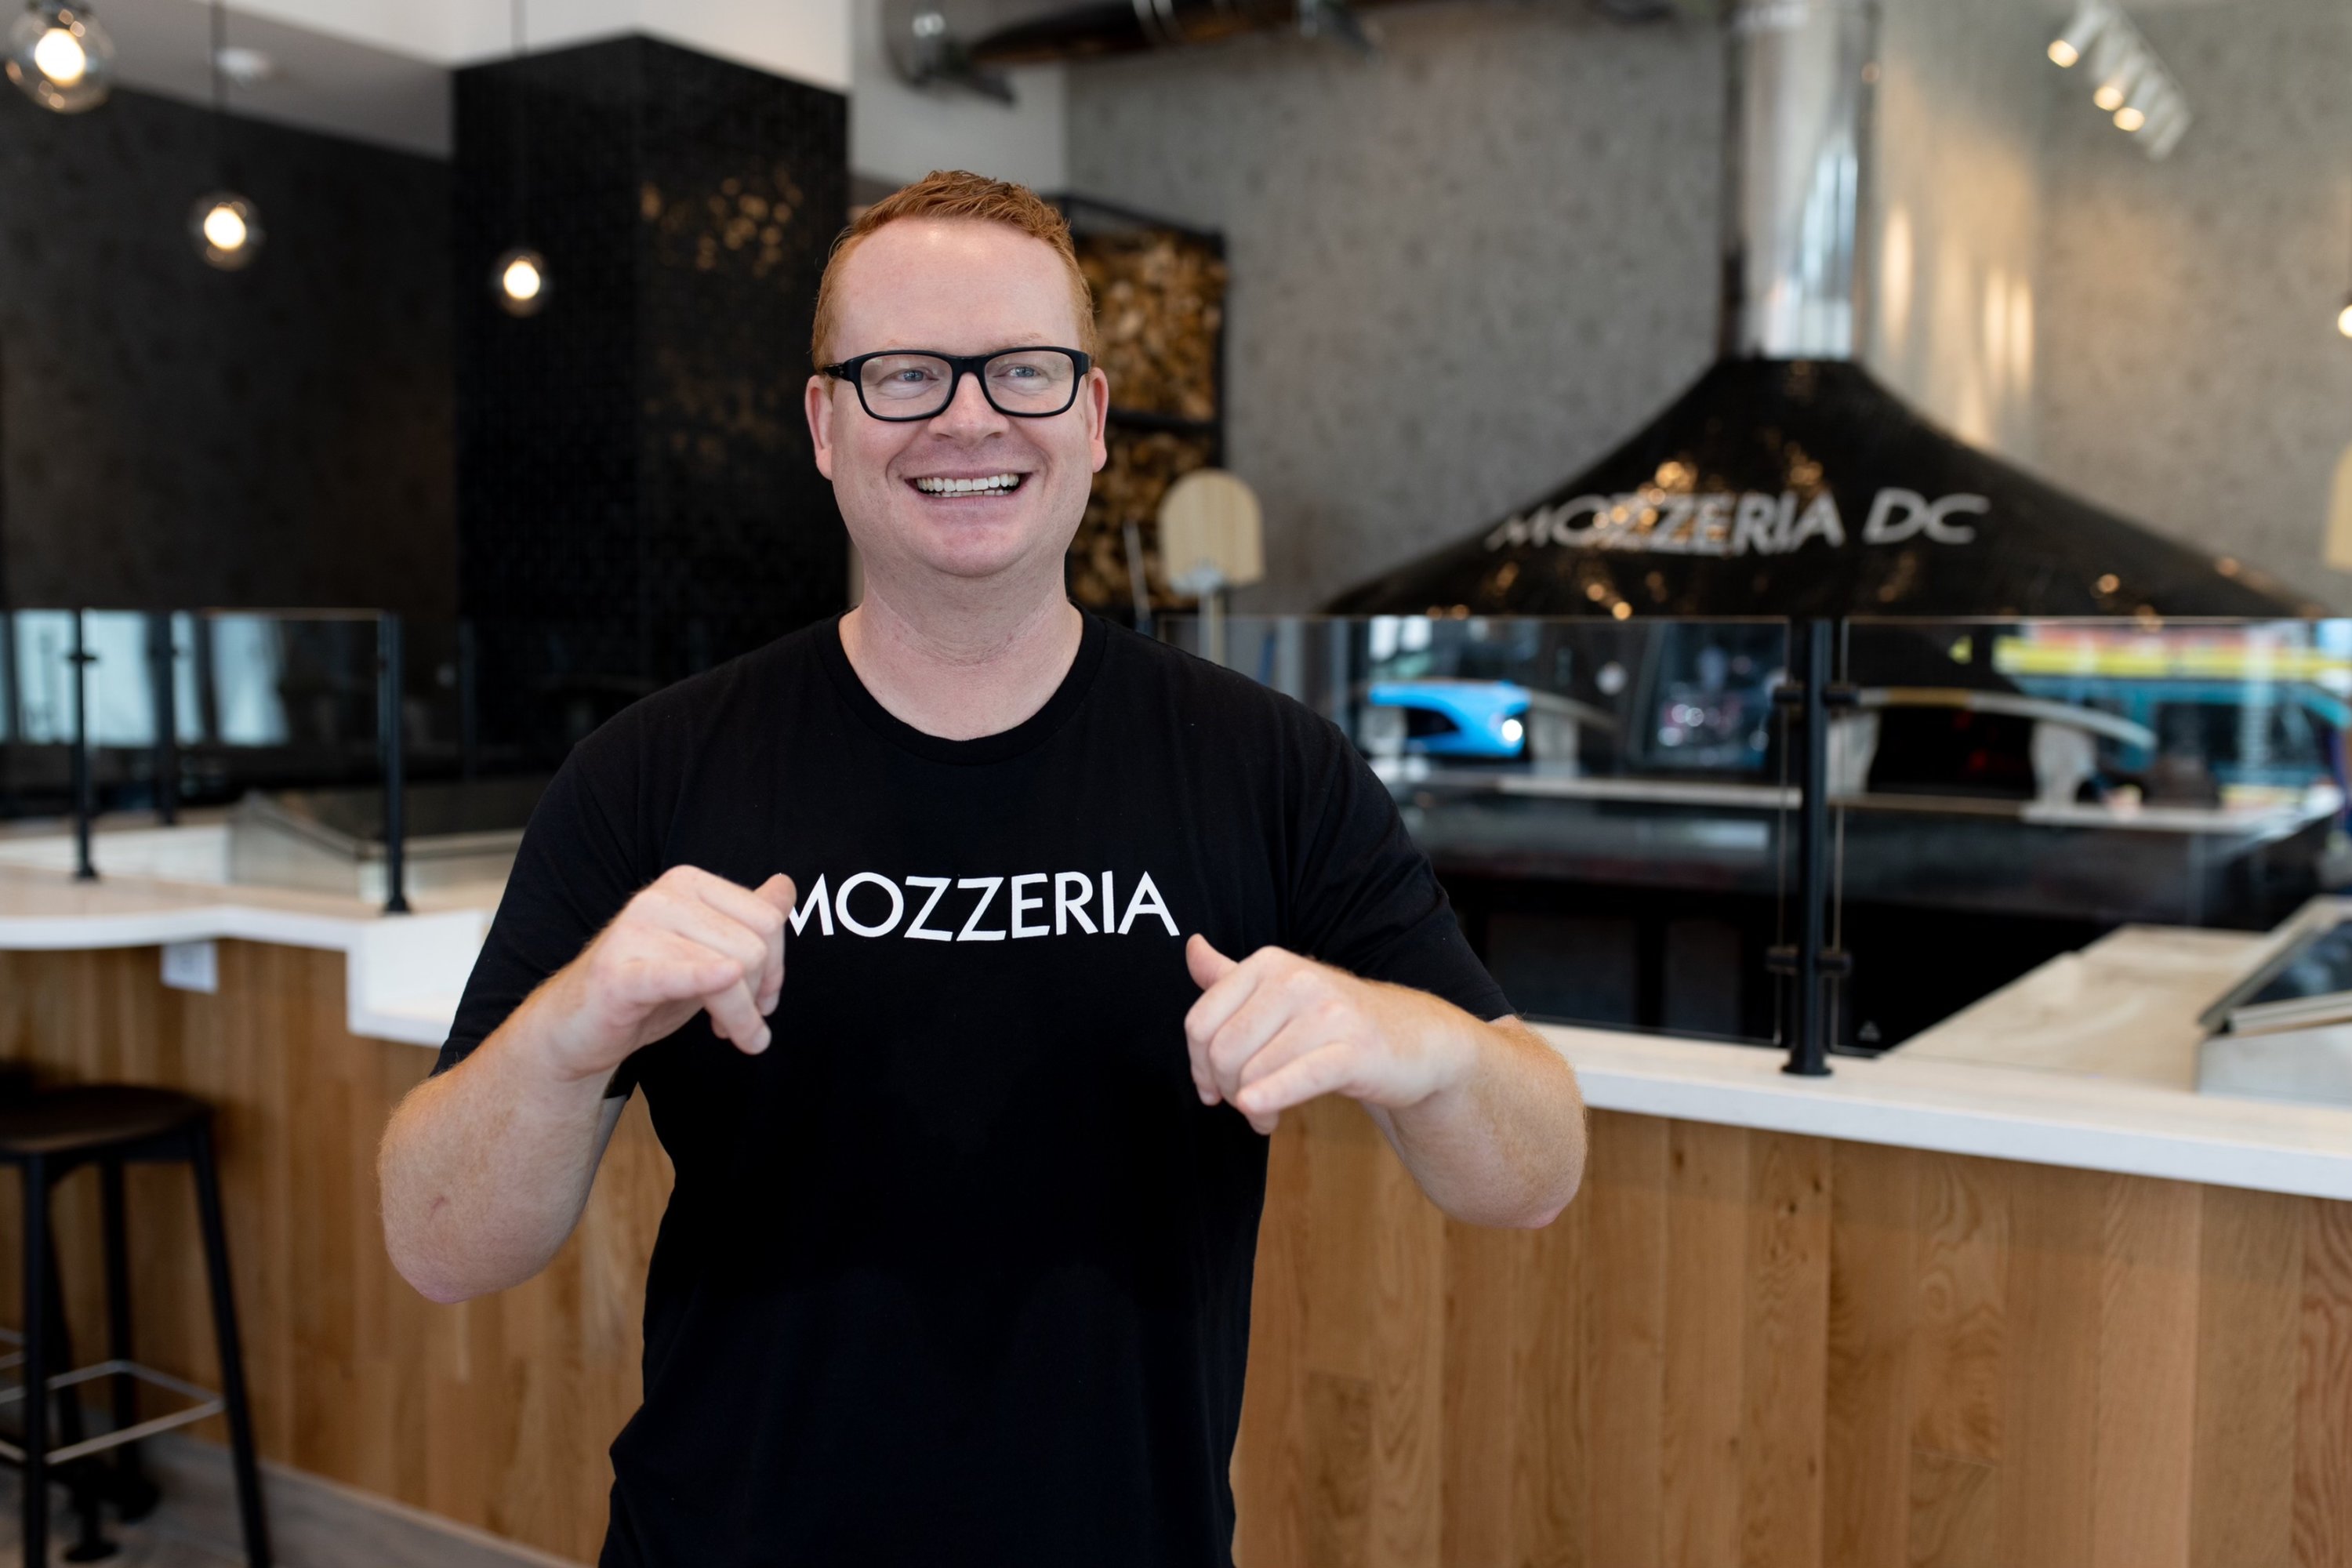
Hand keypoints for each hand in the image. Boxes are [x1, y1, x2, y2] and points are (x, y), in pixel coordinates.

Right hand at [534, 867, 796, 1083]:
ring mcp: (636, 931)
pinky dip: (704, 986)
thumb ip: (746, 918)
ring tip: (732, 1036)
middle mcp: (661, 898)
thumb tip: (785, 887)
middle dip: (758, 996)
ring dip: (740, 1018)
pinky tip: (721, 1021)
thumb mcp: (705, 948)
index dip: (777, 966)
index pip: (766, 918)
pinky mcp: (618, 973)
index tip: (763, 998)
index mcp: (687, 884)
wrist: (577, 1026)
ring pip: (728, 971)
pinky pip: (675, 976)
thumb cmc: (647, 985)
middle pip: (752, 947)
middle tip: (745, 1025)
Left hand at [1183, 935, 1471, 1134]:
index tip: (1212, 1086)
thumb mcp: (1280, 991)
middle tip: (1245, 1105)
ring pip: (1254, 1071)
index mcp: (1268, 964)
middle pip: (1223, 1050)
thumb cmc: (1337, 1021)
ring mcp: (1327, 1012)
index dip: (1197, 1065)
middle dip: (1226, 1090)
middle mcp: (1295, 979)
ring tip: (1265, 1117)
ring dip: (1252, 1108)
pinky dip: (1271, 1099)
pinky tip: (1263, 1115)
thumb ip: (1230, 976)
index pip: (1200, 1022)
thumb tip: (1192, 947)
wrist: (1415, 1039)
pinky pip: (1297, 1078)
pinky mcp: (1354, 1049)